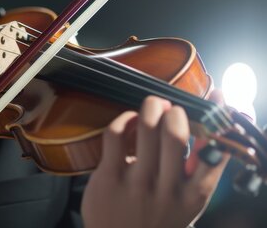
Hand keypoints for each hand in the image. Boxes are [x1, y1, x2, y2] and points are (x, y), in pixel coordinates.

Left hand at [81, 92, 228, 227]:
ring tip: (153, 106)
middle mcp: (166, 190)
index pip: (213, 156)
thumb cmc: (155, 218)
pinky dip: (123, 119)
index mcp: (192, 196)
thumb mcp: (185, 203)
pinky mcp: (108, 177)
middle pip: (175, 134)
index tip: (210, 107)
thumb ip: (197, 173)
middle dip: (175, 112)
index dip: (215, 124)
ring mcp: (135, 183)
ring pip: (146, 128)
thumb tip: (208, 134)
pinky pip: (115, 135)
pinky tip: (128, 121)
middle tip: (171, 110)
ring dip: (151, 108)